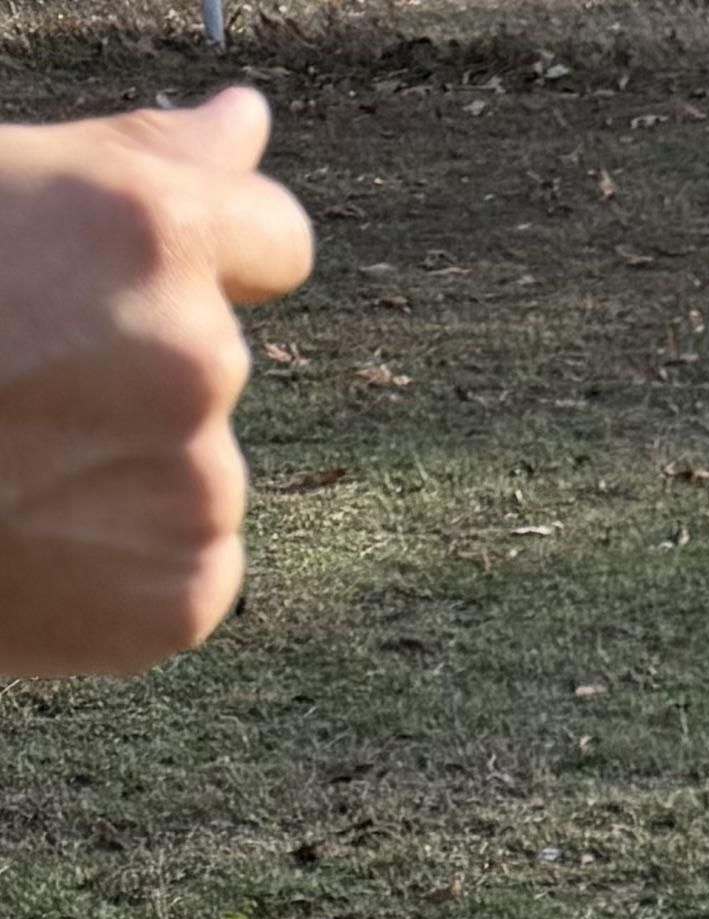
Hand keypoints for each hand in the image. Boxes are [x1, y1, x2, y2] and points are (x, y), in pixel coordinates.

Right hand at [0, 92, 312, 679]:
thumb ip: (138, 161)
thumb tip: (242, 124)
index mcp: (148, 234)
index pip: (273, 237)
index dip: (215, 252)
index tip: (158, 275)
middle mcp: (196, 359)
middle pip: (213, 358)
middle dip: (136, 364)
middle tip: (18, 375)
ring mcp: (196, 487)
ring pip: (194, 465)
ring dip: (124, 464)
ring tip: (14, 460)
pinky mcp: (183, 594)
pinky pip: (183, 562)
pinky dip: (121, 556)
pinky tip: (34, 528)